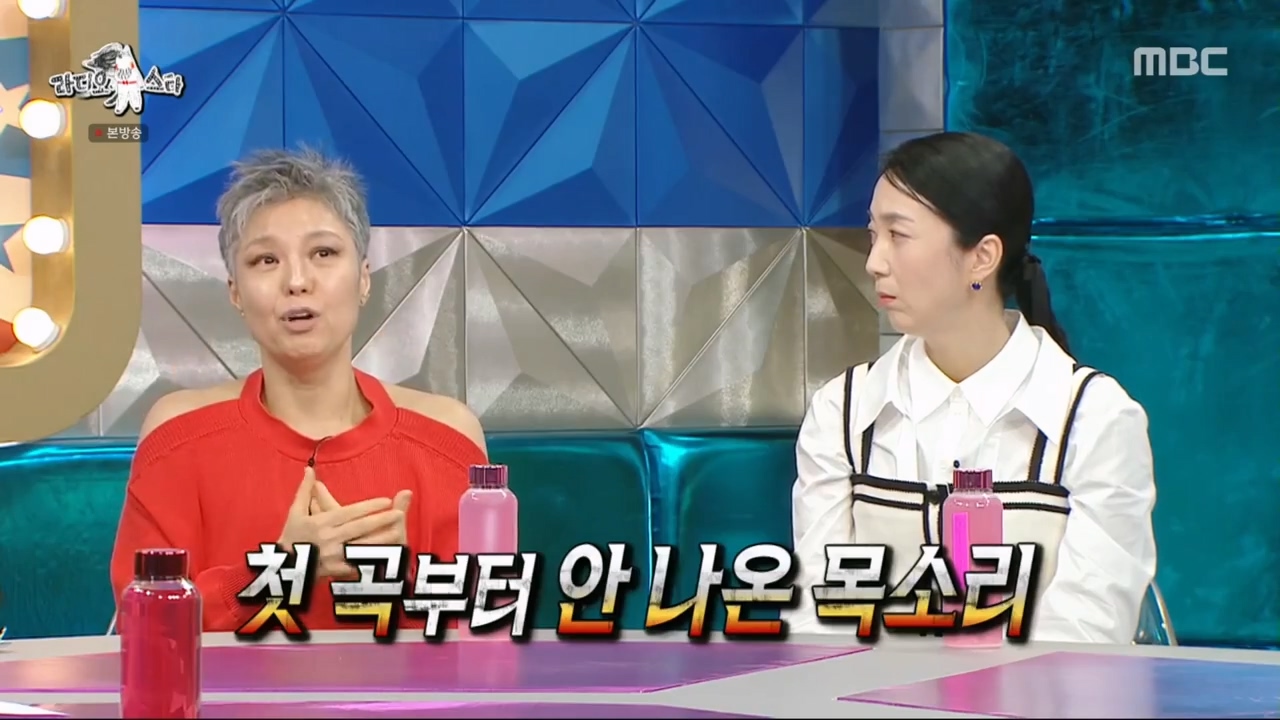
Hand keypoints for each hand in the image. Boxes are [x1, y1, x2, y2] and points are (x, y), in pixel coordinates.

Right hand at [278, 467, 398, 577]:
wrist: (282, 567)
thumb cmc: (290, 537)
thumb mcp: (295, 512)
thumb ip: (305, 490)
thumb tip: (309, 469)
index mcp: (321, 522)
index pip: (350, 512)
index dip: (369, 507)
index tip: (386, 501)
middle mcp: (328, 538)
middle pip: (360, 528)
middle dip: (381, 520)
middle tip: (400, 514)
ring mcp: (333, 556)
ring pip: (361, 547)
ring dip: (382, 541)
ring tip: (399, 533)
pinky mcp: (335, 572)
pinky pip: (356, 566)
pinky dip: (371, 562)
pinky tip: (387, 558)